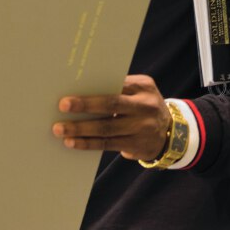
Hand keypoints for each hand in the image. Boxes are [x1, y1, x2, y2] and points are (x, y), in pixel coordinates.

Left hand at [52, 74, 171, 160]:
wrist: (170, 134)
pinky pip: (107, 144)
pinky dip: (87, 143)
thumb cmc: (144, 106)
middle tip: (63, 105)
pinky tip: (72, 142)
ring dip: (80, 129)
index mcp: (143, 87)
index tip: (73, 84)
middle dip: (85, 105)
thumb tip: (82, 87)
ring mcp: (141, 128)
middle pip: (111, 105)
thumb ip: (120, 87)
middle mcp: (144, 106)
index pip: (117, 83)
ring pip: (106, 128)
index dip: (96, 85)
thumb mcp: (141, 91)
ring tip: (59, 129)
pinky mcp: (136, 146)